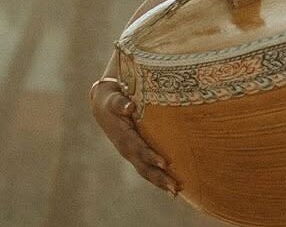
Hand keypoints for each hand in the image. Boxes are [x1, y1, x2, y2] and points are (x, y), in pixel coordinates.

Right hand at [90, 80, 179, 194]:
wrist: (103, 108)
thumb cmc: (113, 101)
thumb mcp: (114, 100)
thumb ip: (121, 103)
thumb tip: (130, 106)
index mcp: (124, 137)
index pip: (139, 148)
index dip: (150, 156)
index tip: (165, 163)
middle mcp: (127, 149)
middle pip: (143, 166)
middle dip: (159, 177)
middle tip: (174, 186)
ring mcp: (131, 154)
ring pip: (145, 172)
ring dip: (160, 182)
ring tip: (175, 192)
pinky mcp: (136, 155)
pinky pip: (147, 169)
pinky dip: (157, 179)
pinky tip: (171, 187)